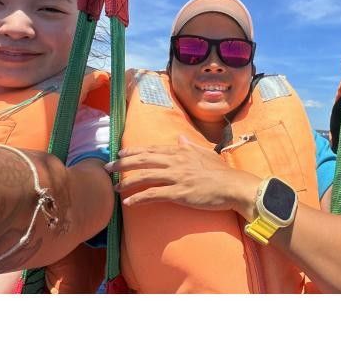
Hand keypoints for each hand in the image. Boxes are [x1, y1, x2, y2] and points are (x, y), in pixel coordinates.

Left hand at [107, 135, 259, 220]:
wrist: (233, 186)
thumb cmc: (221, 172)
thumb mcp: (205, 154)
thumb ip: (190, 146)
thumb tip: (180, 138)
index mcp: (181, 151)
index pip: (151, 149)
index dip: (133, 151)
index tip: (119, 152)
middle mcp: (176, 161)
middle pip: (143, 160)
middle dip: (122, 163)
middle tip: (107, 168)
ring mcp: (177, 177)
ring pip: (145, 176)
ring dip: (126, 181)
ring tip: (114, 187)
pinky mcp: (179, 193)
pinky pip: (154, 194)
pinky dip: (138, 198)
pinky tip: (128, 202)